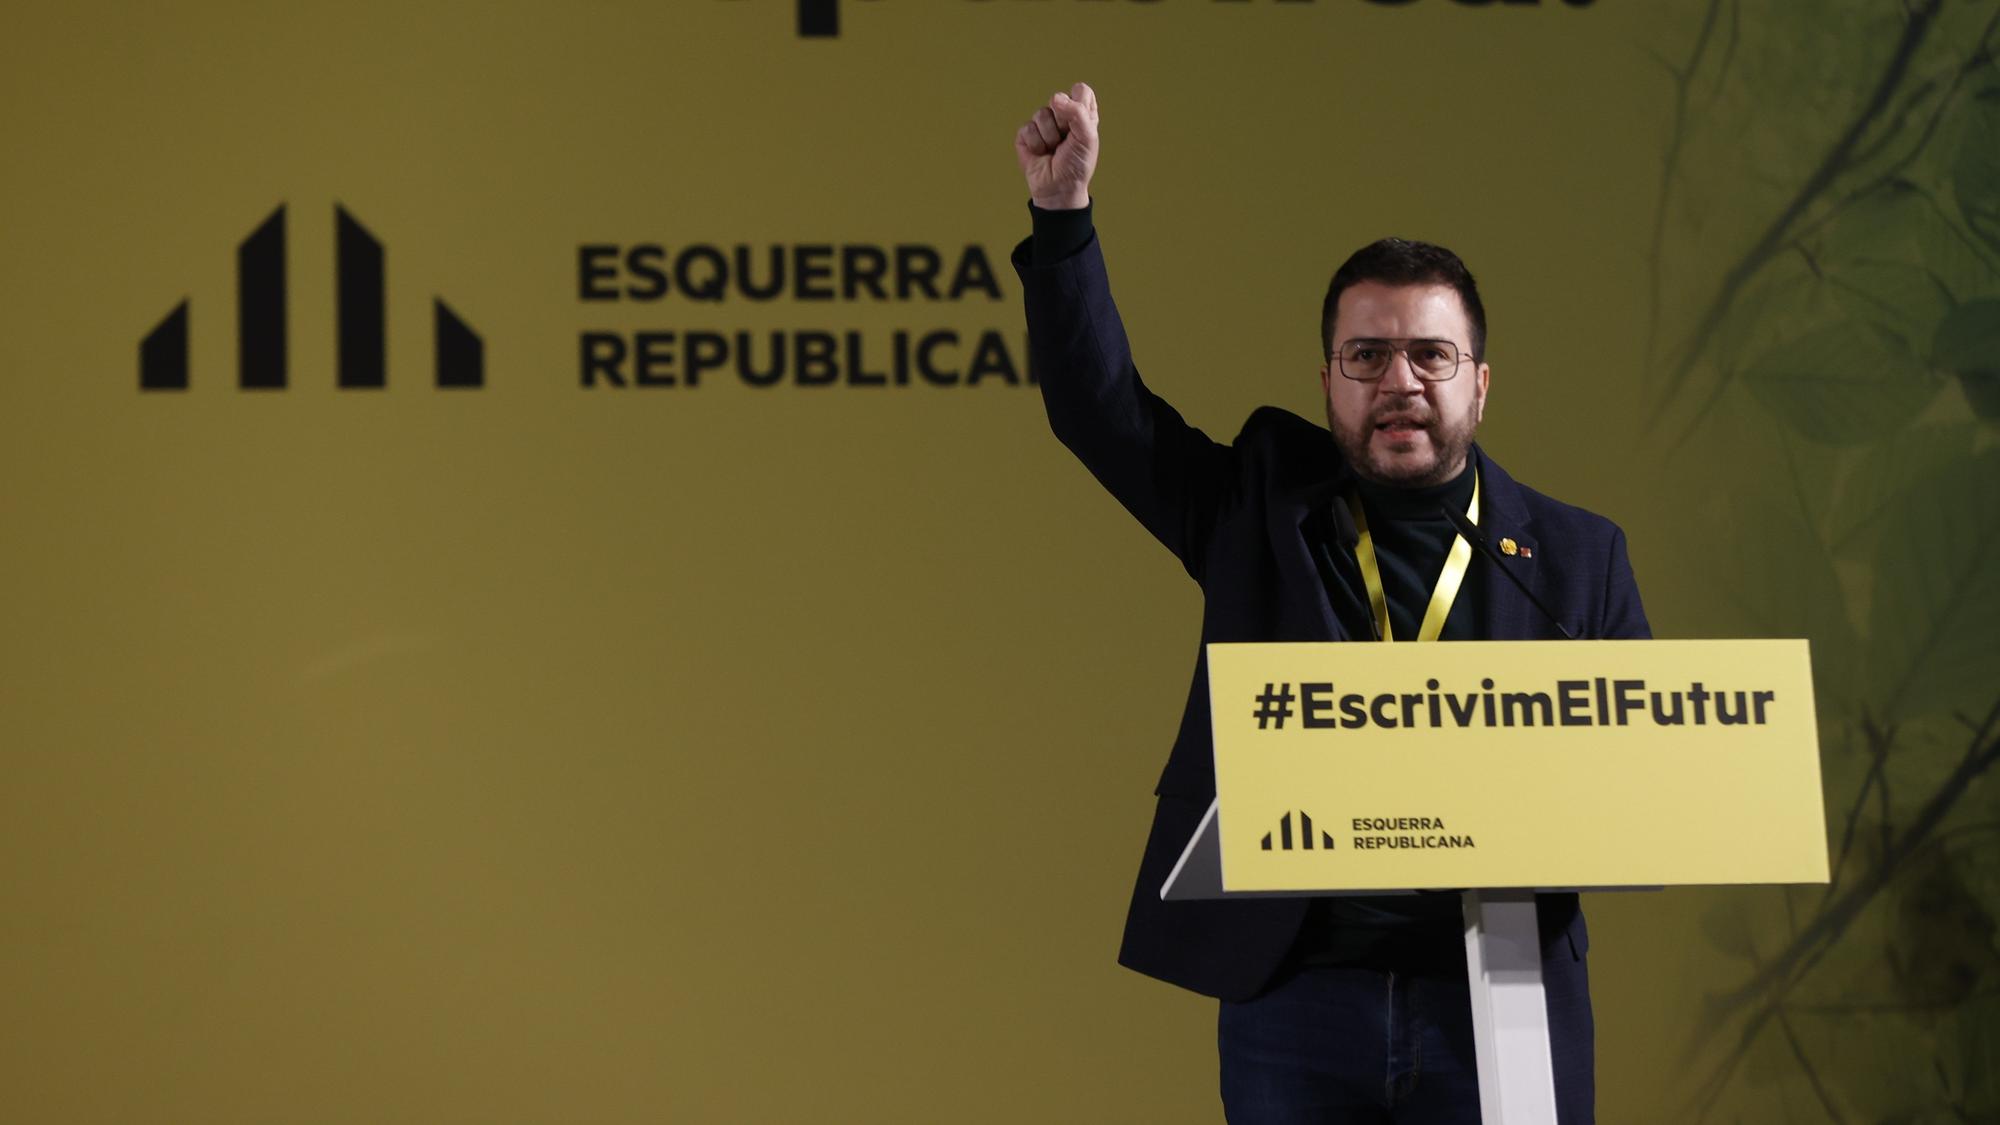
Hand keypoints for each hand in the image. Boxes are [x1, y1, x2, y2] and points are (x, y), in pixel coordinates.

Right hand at [1014, 82, 1098, 210]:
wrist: (1058, 189)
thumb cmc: (1076, 165)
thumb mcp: (1087, 138)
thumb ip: (1077, 113)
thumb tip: (1055, 97)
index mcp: (1082, 114)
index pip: (1081, 90)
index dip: (1078, 103)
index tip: (1080, 123)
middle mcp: (1062, 115)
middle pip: (1058, 99)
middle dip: (1063, 122)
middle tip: (1066, 141)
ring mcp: (1043, 124)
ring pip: (1041, 114)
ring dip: (1049, 137)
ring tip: (1053, 150)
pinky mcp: (1026, 135)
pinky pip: (1028, 128)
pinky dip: (1036, 145)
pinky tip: (1041, 154)